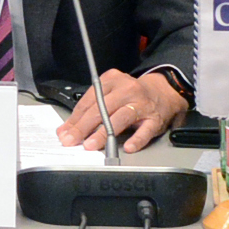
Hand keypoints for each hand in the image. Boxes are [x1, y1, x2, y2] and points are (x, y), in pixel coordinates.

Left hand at [58, 69, 187, 152]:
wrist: (164, 91)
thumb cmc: (131, 94)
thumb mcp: (110, 93)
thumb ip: (91, 108)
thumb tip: (68, 128)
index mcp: (111, 81)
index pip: (88, 101)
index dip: (75, 118)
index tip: (65, 131)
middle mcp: (126, 90)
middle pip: (101, 109)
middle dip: (83, 127)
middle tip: (72, 140)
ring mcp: (142, 104)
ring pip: (119, 118)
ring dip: (103, 133)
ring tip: (91, 144)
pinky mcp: (155, 119)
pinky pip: (145, 131)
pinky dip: (136, 139)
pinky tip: (127, 147)